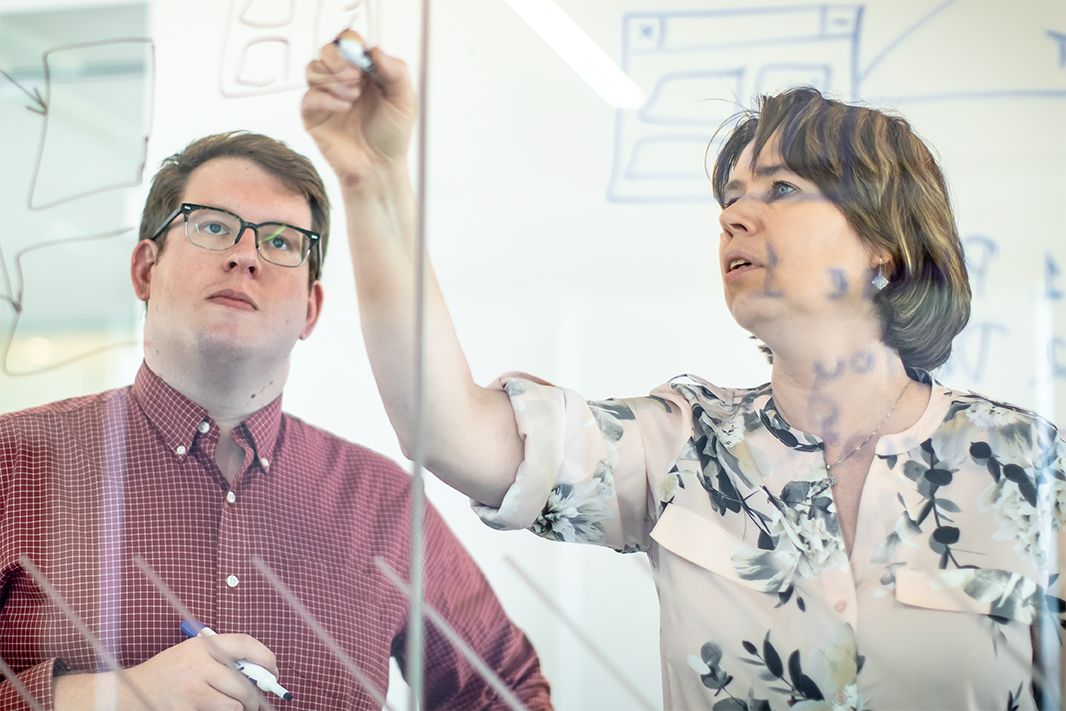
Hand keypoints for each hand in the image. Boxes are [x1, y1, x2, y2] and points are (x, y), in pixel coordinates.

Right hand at [53, 634, 276, 710]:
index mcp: (202, 645)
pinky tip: (214, 710)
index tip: (274, 672)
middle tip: (256, 703)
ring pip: (235, 706)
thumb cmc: (168, 672)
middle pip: (245, 685)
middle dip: (256, 698)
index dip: (267, 660)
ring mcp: (191, 691)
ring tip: (233, 708)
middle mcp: (197, 665)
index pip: (246, 645)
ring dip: (239, 710)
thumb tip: (262, 674)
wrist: (129, 693)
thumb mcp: (193, 654)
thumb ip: (223, 658)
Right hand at [302, 31, 416, 183]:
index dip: (351, 44)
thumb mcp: (404, 101)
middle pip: (326, 51)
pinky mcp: (313, 115)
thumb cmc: (392, 135)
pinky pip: (308, 96)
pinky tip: (344, 108)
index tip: (362, 61)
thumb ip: (397, 72)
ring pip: (313, 69)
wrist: (379, 168)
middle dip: (338, 60)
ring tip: (353, 99)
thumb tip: (375, 50)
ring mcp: (325, 96)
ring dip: (333, 80)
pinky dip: (326, 99)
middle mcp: (341, 79)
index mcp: (363, 71)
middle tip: (356, 80)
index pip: (348, 42)